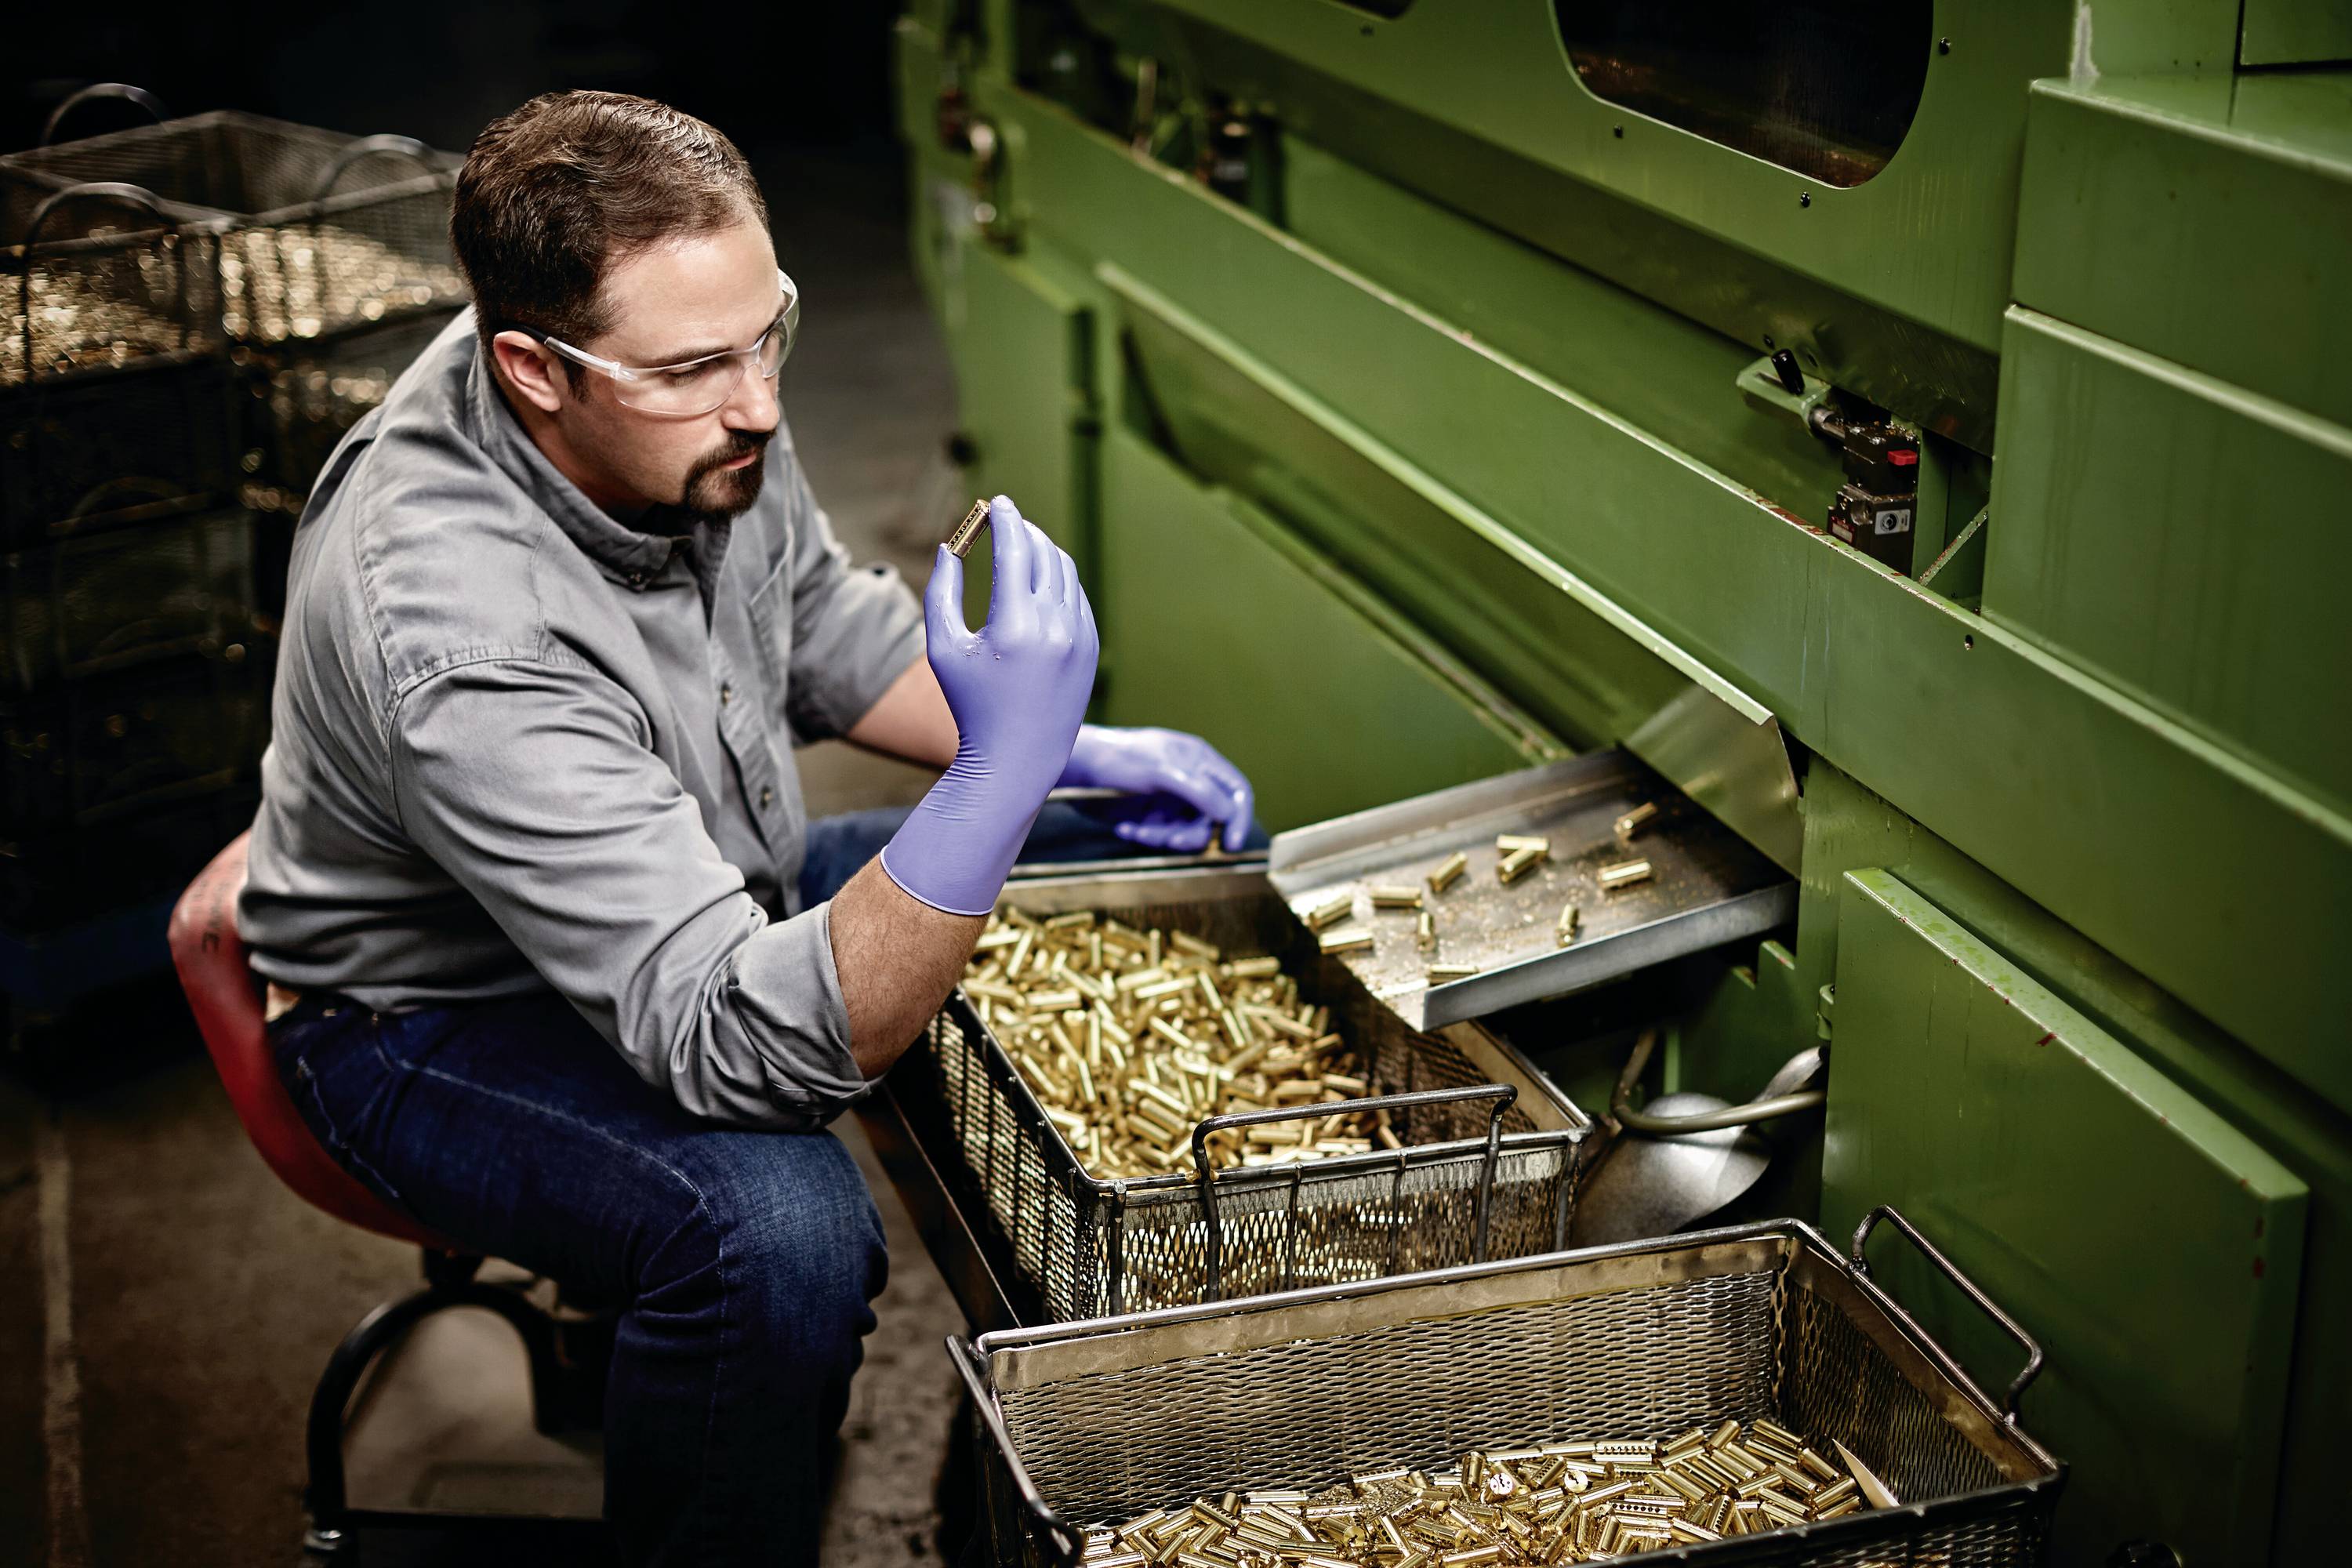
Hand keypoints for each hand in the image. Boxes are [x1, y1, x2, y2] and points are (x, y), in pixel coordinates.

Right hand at [880, 497, 1097, 914]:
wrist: (1017, 758)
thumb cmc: (970, 704)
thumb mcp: (943, 647)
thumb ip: (941, 591)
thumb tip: (950, 546)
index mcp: (1016, 624)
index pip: (1016, 549)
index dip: (1006, 519)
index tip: (996, 502)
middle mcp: (1055, 626)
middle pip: (1044, 553)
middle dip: (1024, 529)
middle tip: (1006, 519)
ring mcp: (1080, 637)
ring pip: (1065, 571)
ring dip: (1043, 550)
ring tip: (1020, 544)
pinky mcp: (1092, 648)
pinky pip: (1077, 597)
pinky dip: (1058, 579)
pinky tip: (1038, 578)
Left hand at [1060, 725, 1254, 853]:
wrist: (1077, 769)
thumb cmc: (1118, 758)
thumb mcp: (1160, 771)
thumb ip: (1197, 790)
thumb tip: (1229, 813)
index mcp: (1199, 762)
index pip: (1236, 791)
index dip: (1239, 817)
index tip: (1233, 843)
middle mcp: (1189, 782)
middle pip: (1211, 819)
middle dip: (1191, 833)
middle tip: (1173, 840)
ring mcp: (1170, 801)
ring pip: (1184, 832)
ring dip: (1162, 836)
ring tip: (1139, 831)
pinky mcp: (1150, 817)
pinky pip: (1159, 836)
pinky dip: (1143, 835)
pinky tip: (1124, 827)